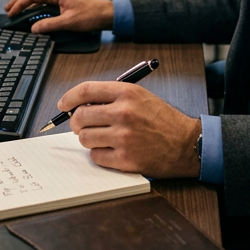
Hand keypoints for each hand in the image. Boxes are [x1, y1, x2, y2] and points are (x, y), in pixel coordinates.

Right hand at [4, 0, 113, 32]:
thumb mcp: (69, 23)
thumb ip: (49, 25)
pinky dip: (36, 5)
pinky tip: (32, 12)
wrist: (108, 13)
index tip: (11, 13)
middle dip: (19, 0)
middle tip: (7, 9)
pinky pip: (45, 1)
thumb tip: (34, 28)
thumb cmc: (91, 15)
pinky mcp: (65, 1)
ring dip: (27, 2)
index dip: (19, 4)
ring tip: (16, 9)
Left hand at [59, 81, 201, 178]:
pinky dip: (98, 154)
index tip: (63, 105)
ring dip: (88, 138)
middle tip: (81, 125)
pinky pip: (95, 156)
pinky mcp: (125, 159)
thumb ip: (111, 97)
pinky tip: (111, 150)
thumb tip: (80, 104)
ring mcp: (123, 137)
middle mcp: (123, 113)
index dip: (69, 98)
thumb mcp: (139, 96)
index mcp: (126, 93)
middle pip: (80, 116)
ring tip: (102, 137)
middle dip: (76, 122)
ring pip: (84, 138)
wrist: (186, 143)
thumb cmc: (162, 119)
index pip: (85, 90)